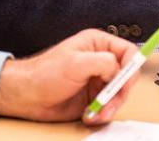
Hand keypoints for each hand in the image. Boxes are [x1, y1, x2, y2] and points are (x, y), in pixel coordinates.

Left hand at [0, 28, 137, 124]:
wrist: (27, 96)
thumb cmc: (45, 73)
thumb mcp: (76, 63)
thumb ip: (103, 63)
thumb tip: (118, 71)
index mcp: (98, 44)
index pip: (128, 52)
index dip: (131, 68)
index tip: (126, 83)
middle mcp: (100, 61)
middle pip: (126, 77)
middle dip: (119, 93)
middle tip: (108, 103)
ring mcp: (97, 80)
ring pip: (119, 95)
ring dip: (110, 107)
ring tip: (96, 113)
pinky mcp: (93, 97)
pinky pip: (108, 107)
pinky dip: (102, 114)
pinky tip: (89, 115)